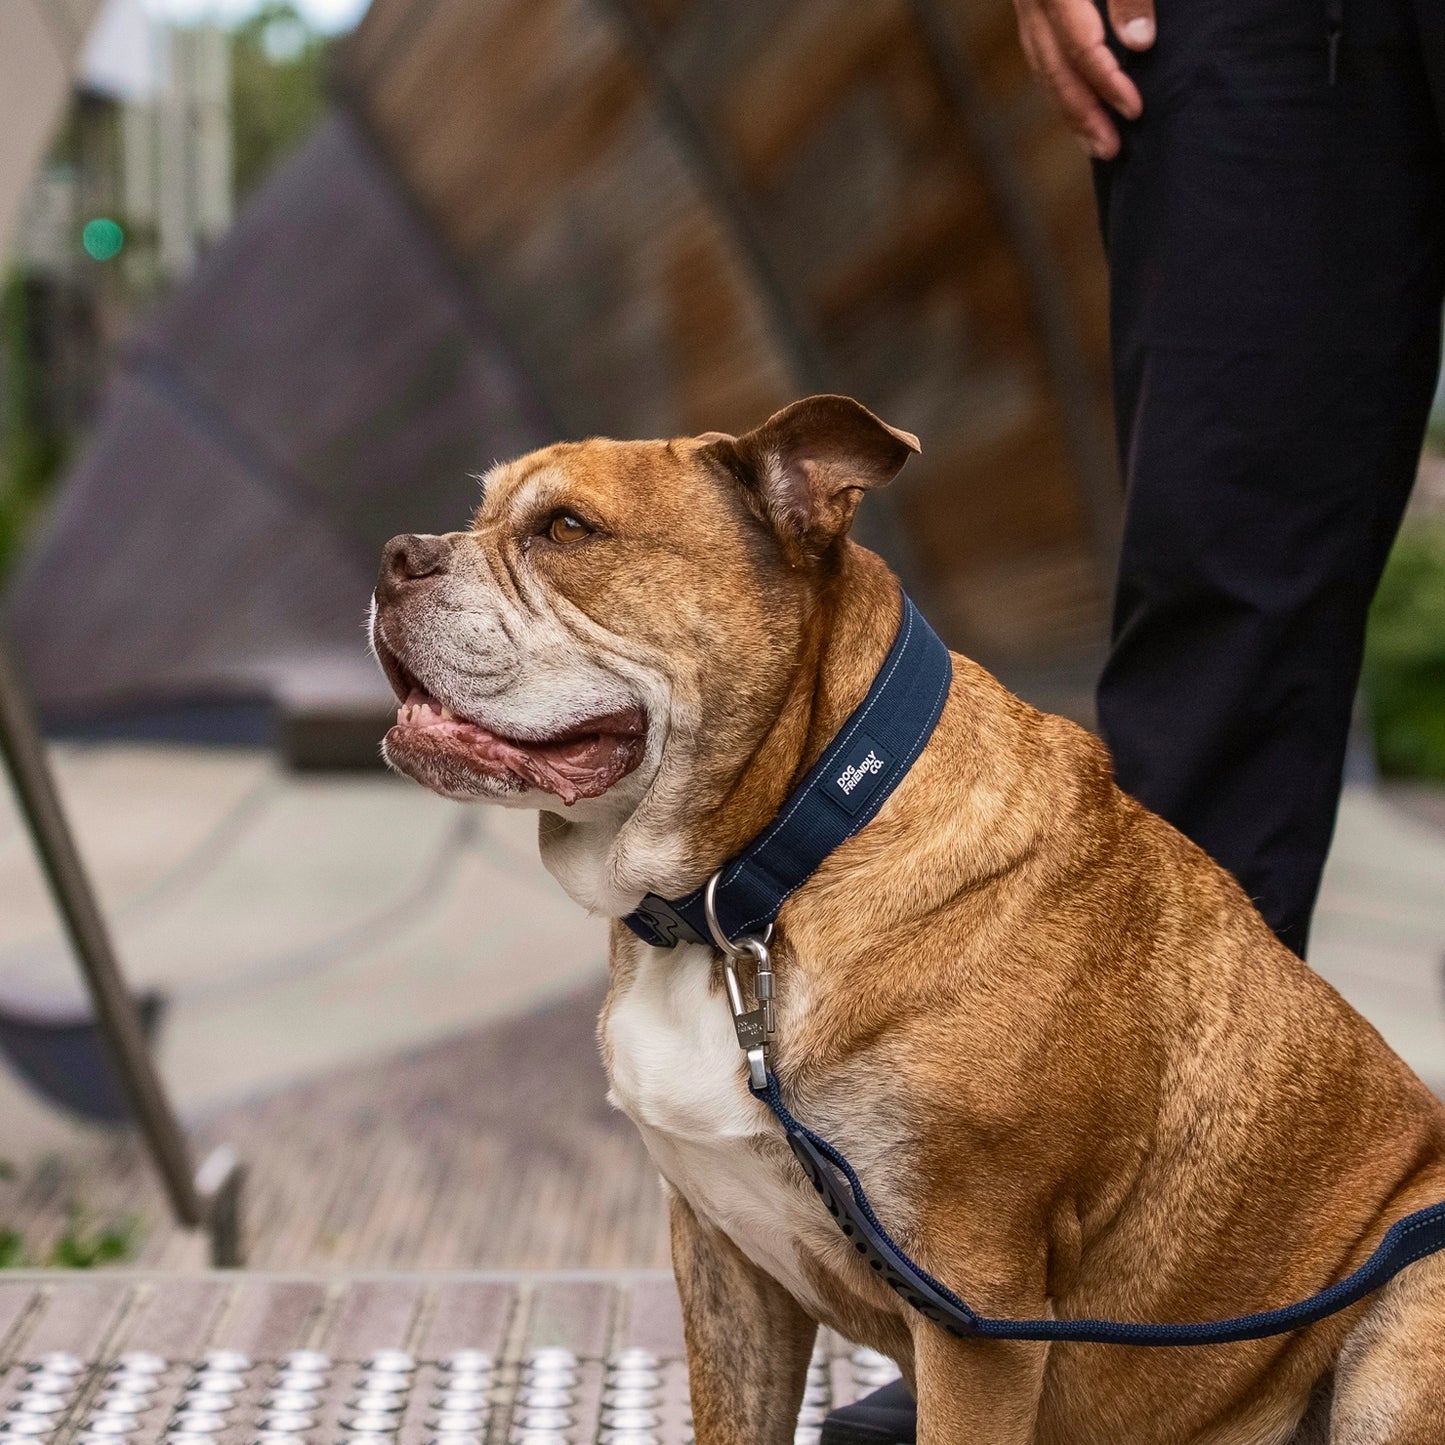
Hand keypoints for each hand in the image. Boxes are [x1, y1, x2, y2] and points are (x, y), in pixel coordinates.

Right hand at [1011, 0, 1154, 159]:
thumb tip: (1140, 43)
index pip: (1081, 48)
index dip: (1108, 83)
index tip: (1134, 111)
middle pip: (1055, 71)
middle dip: (1083, 116)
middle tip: (1109, 150)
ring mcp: (1025, 2)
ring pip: (1042, 67)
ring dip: (1068, 109)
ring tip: (1091, 141)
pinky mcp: (1029, 0)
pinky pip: (1038, 52)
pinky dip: (1056, 84)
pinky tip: (1072, 101)